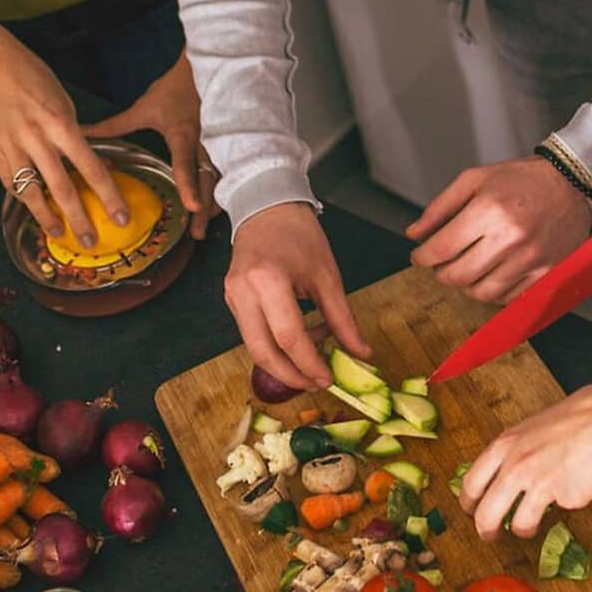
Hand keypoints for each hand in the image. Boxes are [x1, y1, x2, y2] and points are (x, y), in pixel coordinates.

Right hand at [0, 32, 127, 248]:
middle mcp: (37, 139)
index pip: (91, 168)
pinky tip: (34, 209)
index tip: (120, 216)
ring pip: (31, 193)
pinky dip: (24, 198)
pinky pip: (11, 182)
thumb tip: (90, 163)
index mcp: (61, 124)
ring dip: (48, 218)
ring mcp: (12, 147)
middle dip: (80, 219)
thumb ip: (74, 134)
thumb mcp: (62, 101)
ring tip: (60, 233)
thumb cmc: (32, 78)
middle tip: (91, 241)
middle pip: (62, 188)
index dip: (108, 196)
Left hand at [83, 53, 218, 238]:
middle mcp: (205, 144)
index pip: (184, 164)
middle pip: (207, 181)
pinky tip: (215, 208)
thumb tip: (82, 133)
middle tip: (195, 233)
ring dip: (214, 203)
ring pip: (220, 180)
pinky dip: (222, 191)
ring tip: (203, 227)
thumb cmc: (174, 90)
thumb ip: (115, 126)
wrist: (208, 71)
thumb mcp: (144, 108)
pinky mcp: (227, 146)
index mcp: (183, 135)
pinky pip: (227, 173)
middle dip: (203, 208)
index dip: (188, 185)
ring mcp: (219, 145)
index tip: (191, 206)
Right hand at [225, 203, 374, 389]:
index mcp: (269, 279)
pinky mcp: (229, 300)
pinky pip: (250, 333)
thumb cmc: (299, 235)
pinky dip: (274, 344)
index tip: (328, 379)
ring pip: (252, 347)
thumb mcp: (327, 275)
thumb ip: (343, 319)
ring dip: (282, 362)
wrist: (267, 207)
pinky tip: (297, 338)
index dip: (309, 364)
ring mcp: (231, 296)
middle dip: (290, 375)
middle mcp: (243, 291)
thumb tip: (362, 353)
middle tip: (316, 383)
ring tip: (311, 359)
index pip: (289, 337)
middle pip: (262, 352)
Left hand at [406, 158, 591, 303]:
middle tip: (440, 265)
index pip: (442, 248)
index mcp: (489, 210)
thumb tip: (414, 234)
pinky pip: (509, 298)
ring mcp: (531, 259)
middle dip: (441, 273)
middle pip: (458, 276)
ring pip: (482, 292)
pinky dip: (493, 291)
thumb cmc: (522, 180)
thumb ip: (440, 207)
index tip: (420, 257)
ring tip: (466, 269)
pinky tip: (491, 274)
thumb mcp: (475, 179)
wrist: (572, 185)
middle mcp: (510, 237)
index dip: (423, 257)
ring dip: (466, 285)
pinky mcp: (546, 273)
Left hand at [460, 375, 591, 539]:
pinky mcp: (564, 497)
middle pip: (485, 512)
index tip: (472, 509)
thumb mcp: (538, 426)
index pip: (472, 481)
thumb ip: (523, 448)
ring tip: (528, 529)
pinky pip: (559, 512)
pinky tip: (573, 495)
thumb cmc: (584, 414)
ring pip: (517, 524)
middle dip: (485, 530)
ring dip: (522, 530)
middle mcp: (516, 465)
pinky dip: (564, 509)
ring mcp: (539, 483)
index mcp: (506, 443)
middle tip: (489, 535)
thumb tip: (518, 465)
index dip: (469, 502)